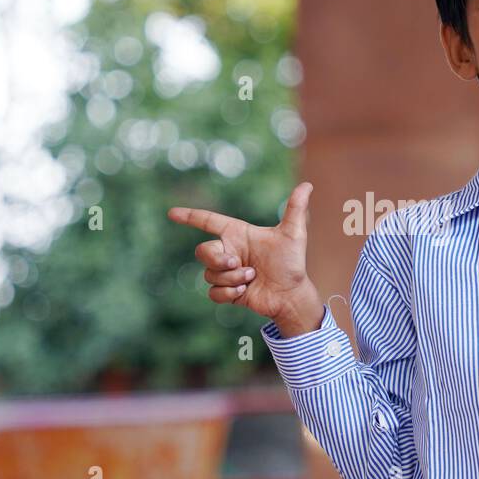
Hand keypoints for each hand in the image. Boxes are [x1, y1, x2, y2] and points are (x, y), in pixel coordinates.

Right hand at [168, 181, 322, 331]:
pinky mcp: (227, 291)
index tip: (171, 213)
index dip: (189, 216)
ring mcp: (226, 272)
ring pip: (209, 274)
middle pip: (202, 251)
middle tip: (239, 264)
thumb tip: (306, 184)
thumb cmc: (292, 262)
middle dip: (218, 259)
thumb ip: (295, 209)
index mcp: (237, 234)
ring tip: (251, 277)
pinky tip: (244, 291)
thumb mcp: (293, 234)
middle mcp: (229, 251)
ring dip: (231, 278)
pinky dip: (228, 292)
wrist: (291, 294)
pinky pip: (213, 292)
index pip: (208, 221)